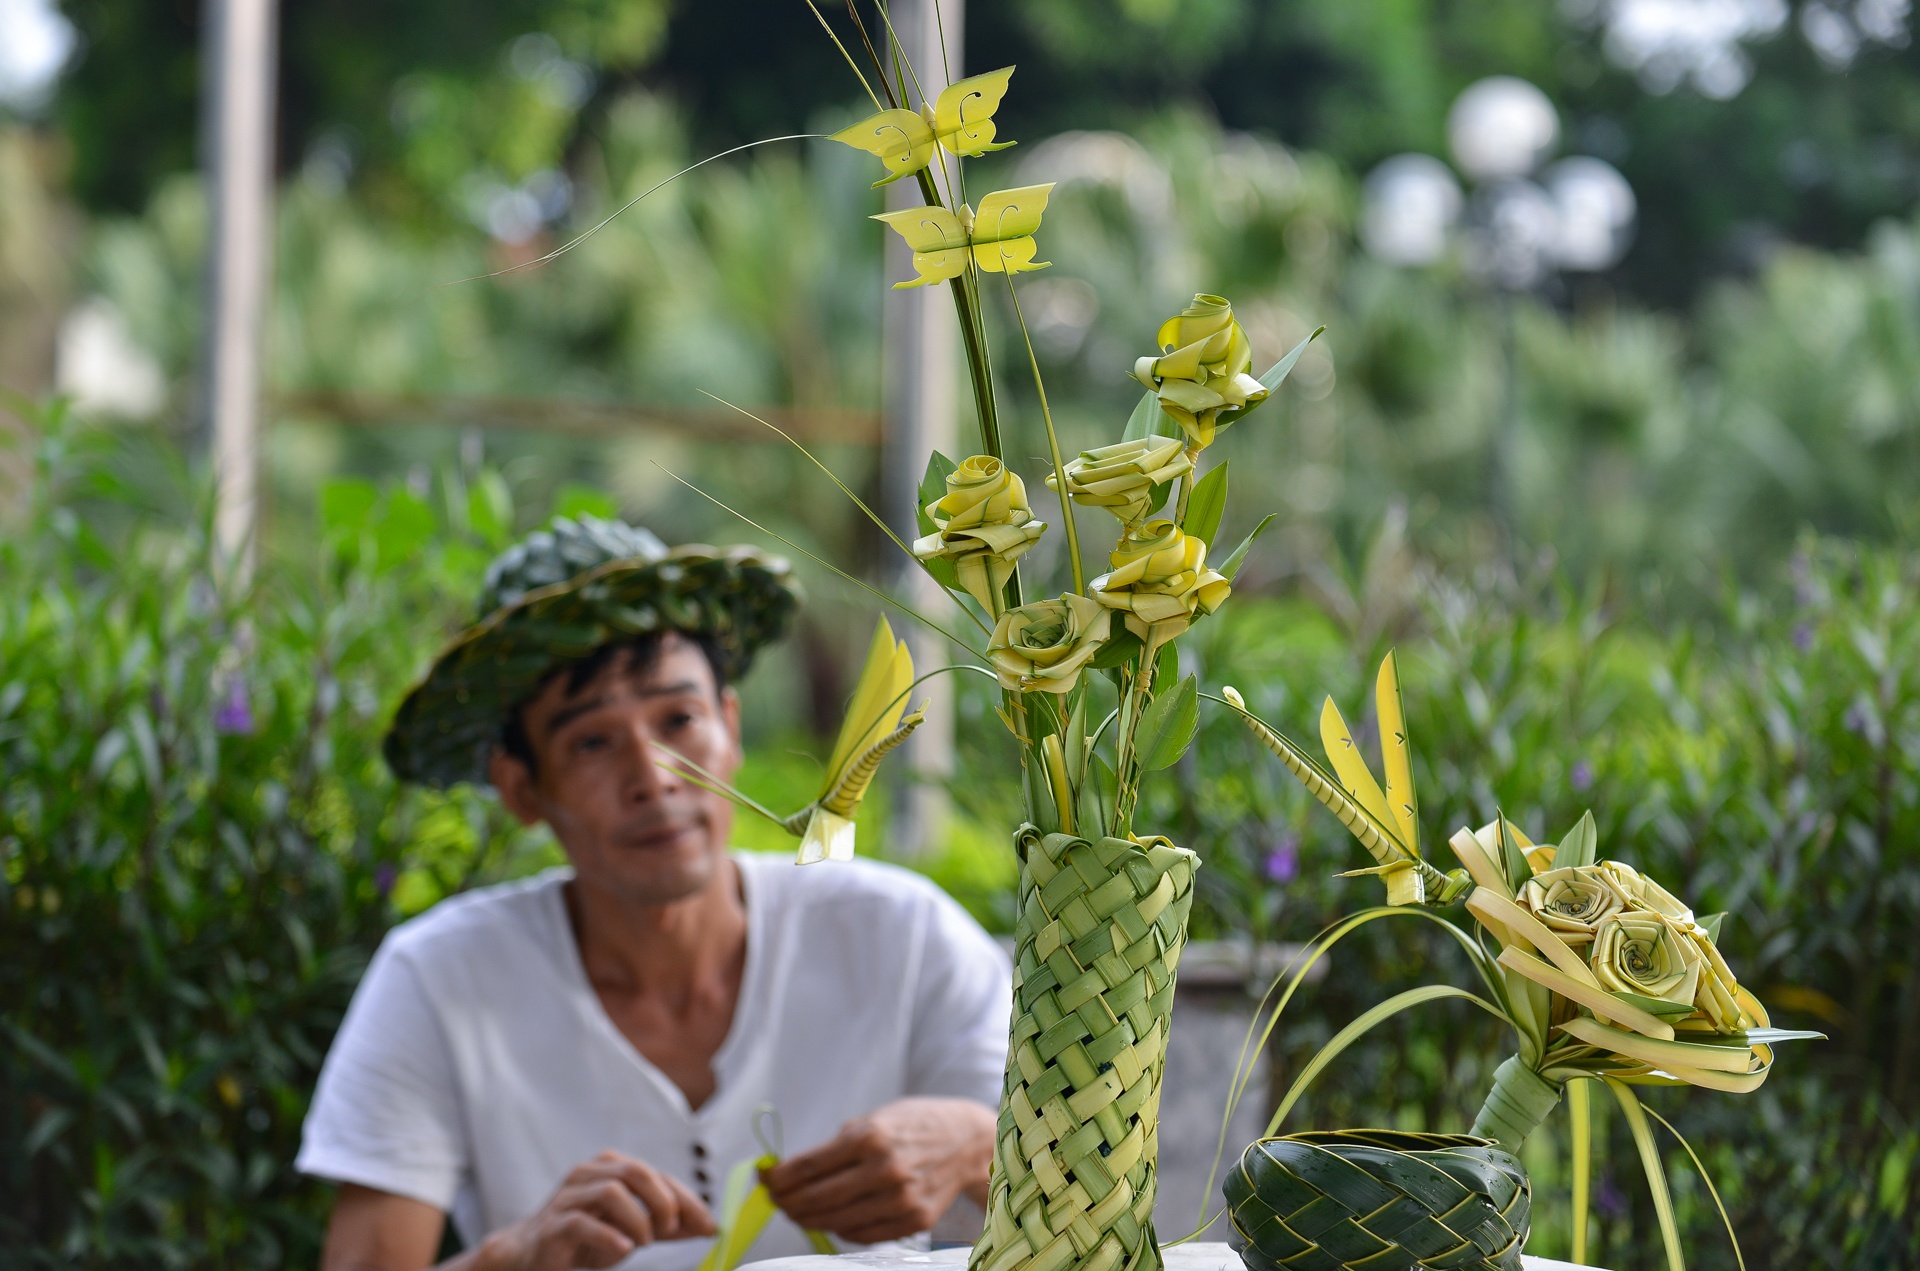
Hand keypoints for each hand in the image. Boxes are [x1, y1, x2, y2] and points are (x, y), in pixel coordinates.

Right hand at [474, 1151, 715, 1270]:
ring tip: (643, 1243)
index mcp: (611, 1167)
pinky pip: (583, 1222)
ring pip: (612, 1191)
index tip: (709, 1225)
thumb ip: (665, 1225)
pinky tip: (623, 1248)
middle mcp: (589, 1173)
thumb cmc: (585, 1237)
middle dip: (663, 1201)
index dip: (687, 1200)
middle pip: (636, 1171)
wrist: (529, 1255)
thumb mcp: (631, 1229)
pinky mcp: (554, 1224)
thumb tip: (708, 1226)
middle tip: (672, 1230)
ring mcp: (569, 1197)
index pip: (658, 1176)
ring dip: (637, 1219)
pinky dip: (608, 1235)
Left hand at [761, 1098, 995, 1243]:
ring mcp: (901, 1200)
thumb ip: (836, 1145)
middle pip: (818, 1198)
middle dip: (787, 1202)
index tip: (764, 1179)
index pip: (808, 1167)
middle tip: (775, 1200)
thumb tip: (792, 1171)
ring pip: (837, 1221)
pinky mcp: (914, 1221)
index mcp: (871, 1137)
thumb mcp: (874, 1118)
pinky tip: (831, 1219)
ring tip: (796, 1212)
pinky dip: (841, 1229)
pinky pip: (863, 1235)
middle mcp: (885, 1170)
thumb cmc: (915, 1124)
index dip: (778, 1178)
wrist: (968, 1142)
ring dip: (808, 1219)